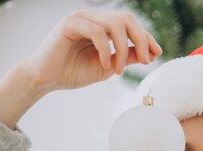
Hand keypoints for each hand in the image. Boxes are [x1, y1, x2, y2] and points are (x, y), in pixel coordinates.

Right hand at [20, 10, 162, 93]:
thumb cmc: (72, 72)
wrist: (45, 80)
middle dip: (141, 40)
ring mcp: (80, 18)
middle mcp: (92, 18)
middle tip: (145, 61)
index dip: (146, 37)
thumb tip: (149, 53)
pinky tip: (105, 65)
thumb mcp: (108, 66)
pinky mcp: (69, 24)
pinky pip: (97, 31)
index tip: (157, 54)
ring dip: (123, 50)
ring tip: (118, 70)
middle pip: (127, 19)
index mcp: (102, 25)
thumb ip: (127, 57)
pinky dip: (106, 50)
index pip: (130, 24)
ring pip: (115, 24)